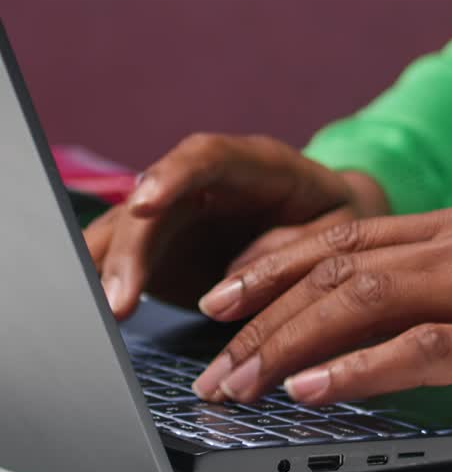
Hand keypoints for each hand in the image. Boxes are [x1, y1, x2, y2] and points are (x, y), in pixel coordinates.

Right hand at [84, 132, 387, 318]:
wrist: (331, 222)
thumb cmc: (339, 223)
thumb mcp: (339, 235)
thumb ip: (293, 249)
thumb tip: (237, 277)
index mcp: (258, 164)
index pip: (206, 157)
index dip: (171, 176)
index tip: (143, 205)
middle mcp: (205, 181)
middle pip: (153, 204)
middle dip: (129, 251)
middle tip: (118, 301)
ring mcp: (178, 211)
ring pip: (126, 231)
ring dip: (106, 271)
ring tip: (101, 314)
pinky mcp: (161, 244)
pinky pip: (121, 259)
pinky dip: (104, 284)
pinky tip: (92, 313)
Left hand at [193, 205, 451, 431]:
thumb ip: (446, 291)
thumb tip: (370, 329)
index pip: (345, 236)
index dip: (275, 264)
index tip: (225, 296)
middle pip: (338, 265)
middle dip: (263, 309)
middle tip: (211, 353)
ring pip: (364, 300)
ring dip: (290, 343)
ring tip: (240, 380)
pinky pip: (421, 349)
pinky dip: (358, 370)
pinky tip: (314, 390)